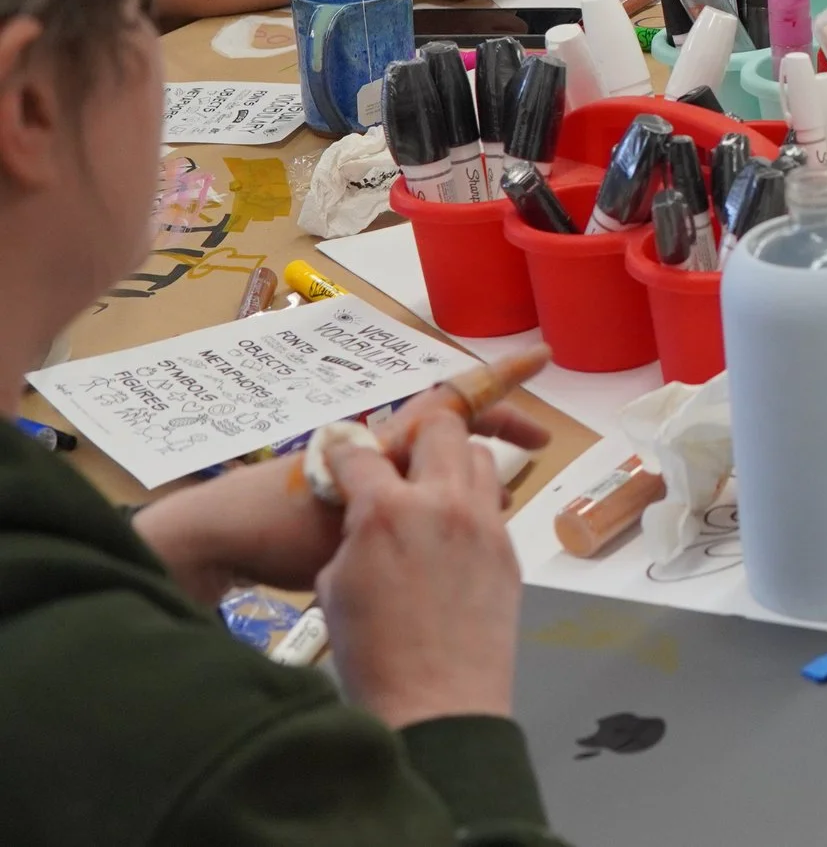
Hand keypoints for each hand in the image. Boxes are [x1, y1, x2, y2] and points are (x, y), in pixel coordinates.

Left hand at [132, 366, 547, 602]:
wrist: (214, 540)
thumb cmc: (280, 527)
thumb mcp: (356, 516)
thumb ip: (419, 503)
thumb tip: (484, 495)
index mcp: (387, 444)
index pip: (457, 399)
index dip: (502, 379)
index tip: (542, 356)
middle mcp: (378, 447)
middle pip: (454, 425)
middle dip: (499, 429)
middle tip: (539, 445)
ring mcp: (362, 471)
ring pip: (435, 458)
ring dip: (471, 467)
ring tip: (500, 496)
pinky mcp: (347, 498)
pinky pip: (413, 484)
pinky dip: (441, 493)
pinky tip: (450, 528)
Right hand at [318, 411, 524, 727]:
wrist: (436, 702)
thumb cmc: (369, 655)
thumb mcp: (334, 586)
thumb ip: (354, 534)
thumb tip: (365, 518)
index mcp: (385, 511)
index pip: (360, 454)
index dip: (343, 454)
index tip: (341, 458)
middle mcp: (441, 503)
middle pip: (441, 428)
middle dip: (417, 435)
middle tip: (401, 460)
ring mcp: (483, 523)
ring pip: (479, 458)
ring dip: (453, 464)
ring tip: (433, 492)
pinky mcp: (508, 548)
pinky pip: (493, 505)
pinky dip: (472, 505)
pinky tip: (454, 534)